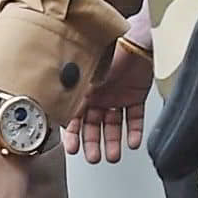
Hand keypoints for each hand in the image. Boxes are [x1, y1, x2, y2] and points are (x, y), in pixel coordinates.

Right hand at [65, 39, 151, 162]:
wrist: (136, 39)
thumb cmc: (108, 49)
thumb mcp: (85, 75)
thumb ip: (75, 93)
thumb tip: (60, 110)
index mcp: (83, 88)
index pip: (75, 116)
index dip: (73, 134)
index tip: (73, 149)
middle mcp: (99, 93)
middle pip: (94, 124)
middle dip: (93, 142)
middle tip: (94, 158)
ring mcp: (117, 94)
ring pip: (114, 124)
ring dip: (113, 141)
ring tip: (113, 156)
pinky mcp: (136, 95)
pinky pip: (134, 117)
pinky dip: (134, 131)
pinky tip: (132, 143)